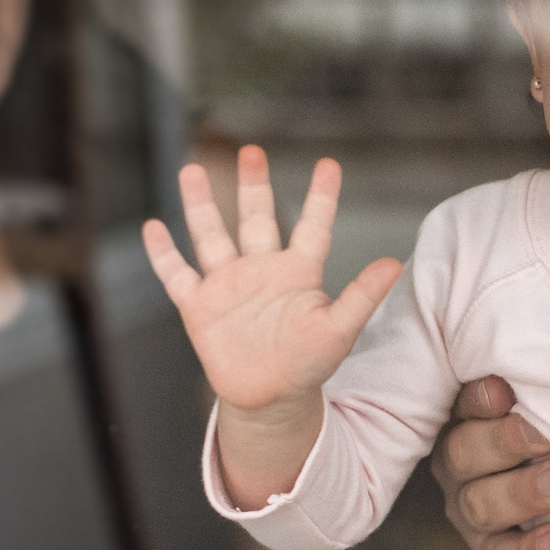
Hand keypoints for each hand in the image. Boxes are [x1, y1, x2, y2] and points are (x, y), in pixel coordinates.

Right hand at [142, 147, 403, 502]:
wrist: (271, 398)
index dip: (321, 196)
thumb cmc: (309, 363)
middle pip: (255, 219)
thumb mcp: (339, 329)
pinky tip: (153, 227)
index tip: (329, 163)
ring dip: (200, 205)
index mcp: (298, 272)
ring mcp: (227, 285)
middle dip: (252, 186)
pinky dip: (163, 253)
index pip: (312, 226)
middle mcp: (261, 269)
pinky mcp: (199, 306)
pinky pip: (177, 274)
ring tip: (191, 170)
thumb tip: (395, 263)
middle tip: (251, 151)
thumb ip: (362, 295)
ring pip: (210, 236)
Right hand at [428, 376, 549, 549]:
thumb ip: (545, 386)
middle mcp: (459, 461)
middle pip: (463, 453)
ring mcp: (470, 506)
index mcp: (466, 415)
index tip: (505, 390)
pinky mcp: (491, 546)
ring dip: (523, 494)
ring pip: (479, 505)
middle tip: (549, 439)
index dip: (480, 399)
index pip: (463, 403)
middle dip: (508, 443)